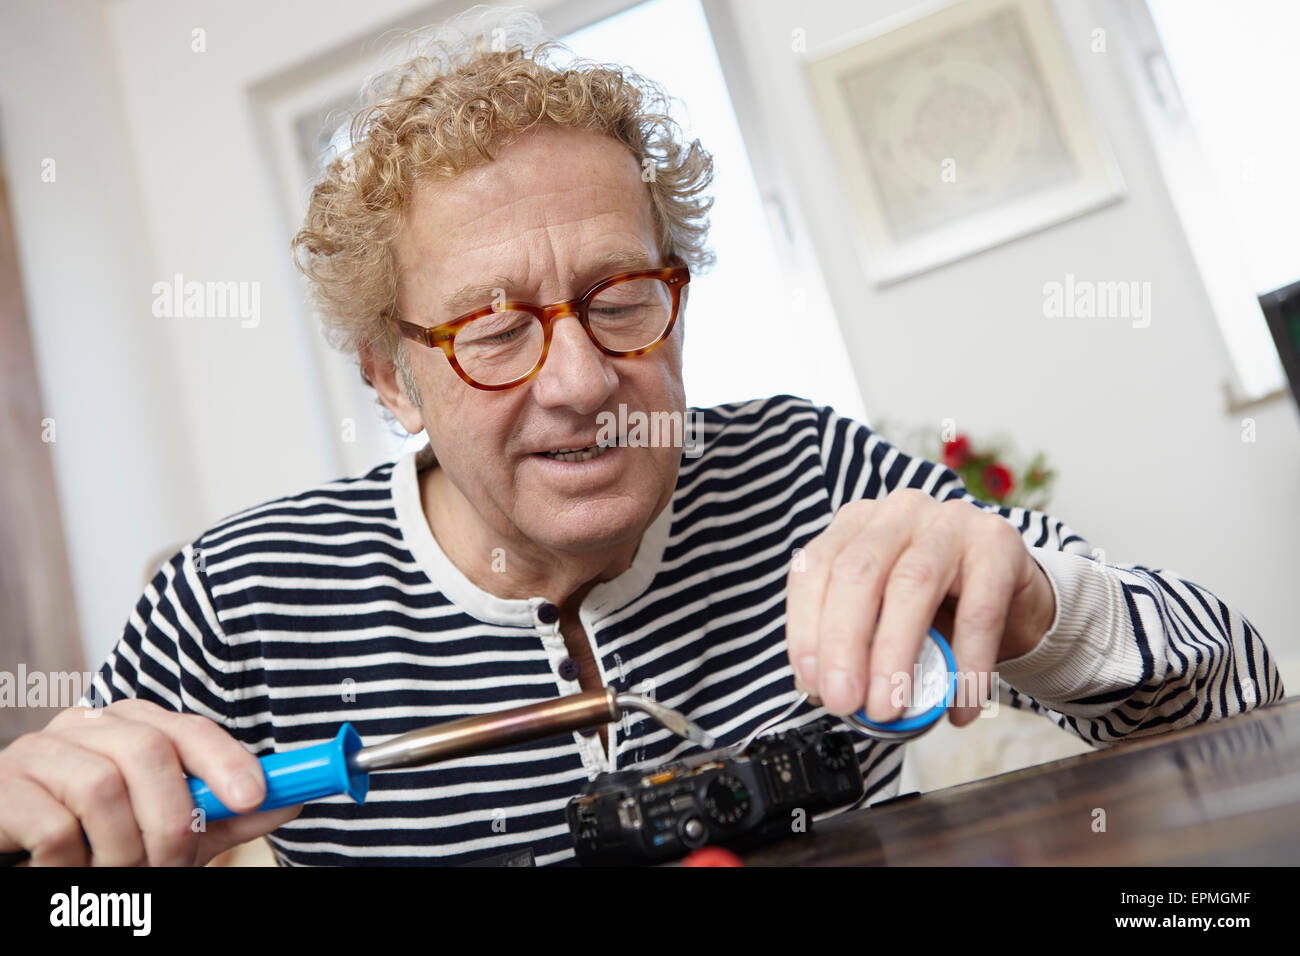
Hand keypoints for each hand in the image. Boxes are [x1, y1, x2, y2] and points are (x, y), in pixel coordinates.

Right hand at [0, 698, 300, 865]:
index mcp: (134, 725)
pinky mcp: (3, 786)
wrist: (18, 854)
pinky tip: (68, 874)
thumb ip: (225, 813)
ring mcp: (39, 751)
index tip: (254, 797)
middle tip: (171, 866)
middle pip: (148, 751)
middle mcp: (87, 725)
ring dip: (121, 850)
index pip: (189, 728)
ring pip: (101, 788)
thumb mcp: (168, 826)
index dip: (226, 759)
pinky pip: (54, 826)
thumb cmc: (98, 837)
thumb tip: (293, 798)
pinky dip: (72, 865)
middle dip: (171, 820)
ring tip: (116, 877)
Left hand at [786, 490, 1055, 726]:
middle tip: (845, 700)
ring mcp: (950, 521)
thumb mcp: (886, 613)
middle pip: (857, 572)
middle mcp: (898, 512)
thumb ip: (857, 640)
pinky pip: (979, 611)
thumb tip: (830, 692)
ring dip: (894, 655)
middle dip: (843, 644)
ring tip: (890, 706)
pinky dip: (967, 666)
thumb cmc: (938, 603)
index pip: (815, 568)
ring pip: (911, 585)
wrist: (1013, 593)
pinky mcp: (998, 544)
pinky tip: (961, 705)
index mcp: (856, 523)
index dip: (806, 628)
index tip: (812, 682)